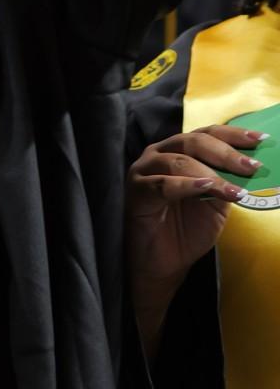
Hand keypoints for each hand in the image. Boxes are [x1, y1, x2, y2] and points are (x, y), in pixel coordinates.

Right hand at [126, 125, 262, 356]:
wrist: (162, 263)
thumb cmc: (186, 230)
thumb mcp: (215, 204)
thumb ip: (227, 184)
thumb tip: (253, 170)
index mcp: (179, 151)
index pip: (206, 133)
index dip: (232, 135)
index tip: (259, 140)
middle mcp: (160, 153)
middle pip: (193, 141)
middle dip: (225, 153)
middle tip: (251, 167)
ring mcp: (145, 169)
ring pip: (179, 160)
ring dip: (211, 174)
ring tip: (234, 190)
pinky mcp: (137, 190)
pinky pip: (162, 183)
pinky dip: (186, 185)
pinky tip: (207, 189)